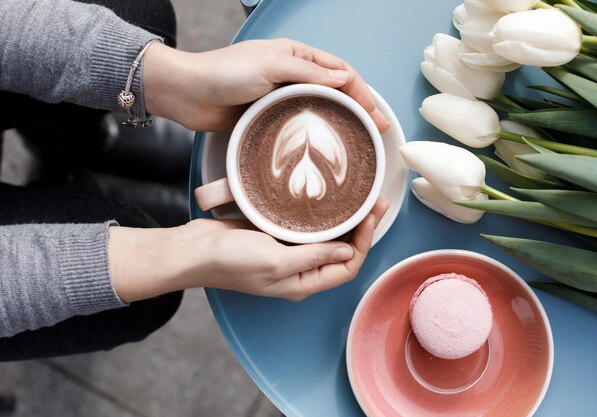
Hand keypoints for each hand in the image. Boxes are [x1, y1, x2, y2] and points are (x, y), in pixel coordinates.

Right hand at [109, 198, 388, 301]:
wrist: (193, 251)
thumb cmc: (230, 261)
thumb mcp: (276, 261)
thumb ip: (314, 256)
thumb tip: (348, 250)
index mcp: (303, 283)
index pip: (347, 266)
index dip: (364, 242)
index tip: (372, 215)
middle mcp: (299, 271)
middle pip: (341, 251)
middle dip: (360, 228)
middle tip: (374, 200)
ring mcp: (287, 254)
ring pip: (325, 238)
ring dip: (343, 220)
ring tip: (359, 196)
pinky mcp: (275, 237)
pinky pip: (305, 228)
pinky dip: (320, 215)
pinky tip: (326, 198)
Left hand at [142, 38, 389, 132]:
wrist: (187, 93)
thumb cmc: (224, 73)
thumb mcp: (270, 64)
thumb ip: (308, 72)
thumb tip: (344, 77)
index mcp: (295, 55)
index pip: (339, 70)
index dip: (361, 90)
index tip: (374, 113)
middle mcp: (291, 75)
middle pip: (335, 92)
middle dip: (358, 109)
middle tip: (376, 131)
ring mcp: (281, 98)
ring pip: (320, 110)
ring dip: (341, 123)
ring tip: (358, 142)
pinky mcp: (269, 118)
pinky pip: (299, 125)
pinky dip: (316, 134)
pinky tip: (325, 147)